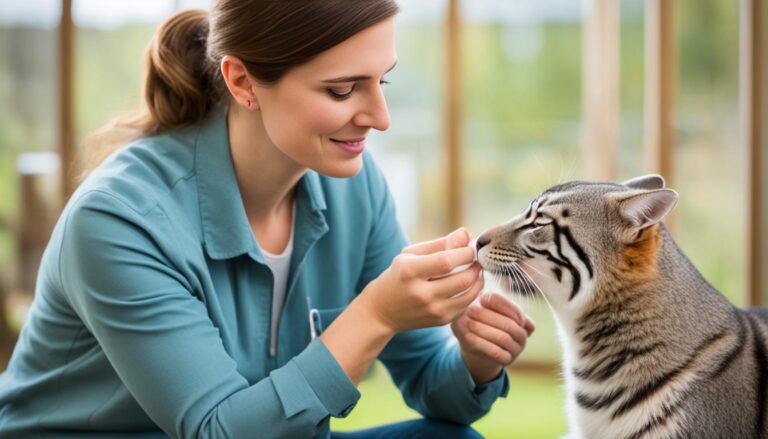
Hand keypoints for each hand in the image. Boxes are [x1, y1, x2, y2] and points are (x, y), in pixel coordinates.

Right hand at [356, 228, 483, 333]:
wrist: (382, 312)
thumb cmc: (398, 276)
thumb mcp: (410, 255)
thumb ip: (440, 244)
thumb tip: (467, 235)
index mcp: (410, 272)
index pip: (447, 261)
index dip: (465, 252)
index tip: (470, 247)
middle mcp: (422, 293)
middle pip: (463, 279)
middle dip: (476, 266)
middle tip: (477, 259)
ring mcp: (433, 310)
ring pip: (470, 294)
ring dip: (479, 280)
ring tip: (476, 270)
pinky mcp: (441, 321)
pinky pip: (466, 305)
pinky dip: (471, 293)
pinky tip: (467, 285)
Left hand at [451, 292, 535, 383]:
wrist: (474, 345)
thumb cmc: (479, 320)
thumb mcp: (482, 307)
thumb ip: (486, 301)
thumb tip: (483, 298)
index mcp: (521, 317)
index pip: (515, 309)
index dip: (499, 303)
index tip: (481, 298)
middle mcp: (522, 333)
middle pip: (509, 324)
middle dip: (488, 316)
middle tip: (470, 309)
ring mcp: (517, 348)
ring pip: (504, 338)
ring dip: (484, 330)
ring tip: (468, 322)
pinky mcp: (507, 360)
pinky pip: (496, 353)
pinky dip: (482, 344)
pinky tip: (468, 336)